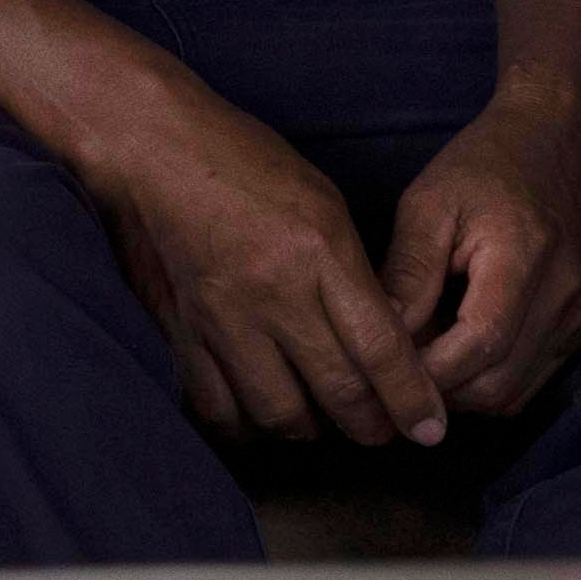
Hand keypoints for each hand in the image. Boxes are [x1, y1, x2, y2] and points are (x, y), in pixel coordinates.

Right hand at [75, 68, 447, 447]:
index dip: (412, 398)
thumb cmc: (242, 162)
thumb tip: (382, 340)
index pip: (380, 347)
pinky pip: (217, 406)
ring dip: (311, 429)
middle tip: (384, 431)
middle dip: (372, 426)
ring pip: (279, 411)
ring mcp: (222, 316)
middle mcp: (274, 292)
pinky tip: (259, 413)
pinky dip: (246, 425)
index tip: (430, 429)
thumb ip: (352, 272)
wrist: (150, 148)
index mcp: (319, 251)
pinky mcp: (180, 329)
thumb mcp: (321, 201)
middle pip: (338, 390)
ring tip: (322, 422)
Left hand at [370, 86, 580, 424]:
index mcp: (523, 258)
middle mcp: (563, 297)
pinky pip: (528, 384)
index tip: (377, 371)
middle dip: (435, 390)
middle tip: (388, 366)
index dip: (425, 372)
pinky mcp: (579, 328)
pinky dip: (485, 383)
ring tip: (419, 355)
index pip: (477, 345)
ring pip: (512, 397)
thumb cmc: (486, 166)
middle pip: (495, 387)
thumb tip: (378, 337)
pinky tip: (452, 352)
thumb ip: (407, 273)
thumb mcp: (429, 204)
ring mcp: (577, 318)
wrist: (562, 143)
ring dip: (459, 393)